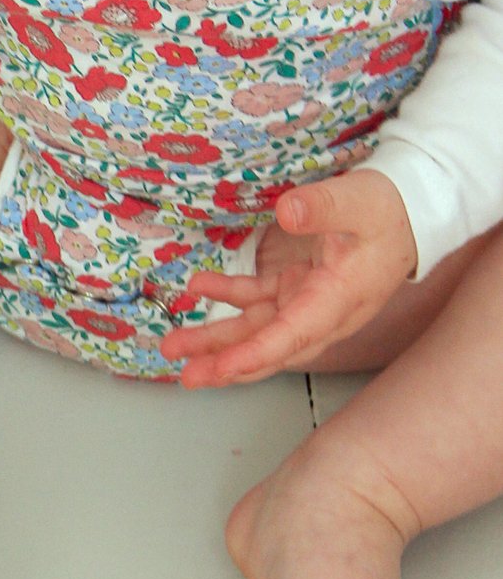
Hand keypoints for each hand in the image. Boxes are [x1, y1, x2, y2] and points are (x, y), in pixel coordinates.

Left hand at [160, 169, 417, 388]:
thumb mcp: (360, 202)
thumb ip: (324, 206)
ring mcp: (305, 302)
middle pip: (268, 348)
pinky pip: (255, 300)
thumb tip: (287, 211)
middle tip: (187, 376)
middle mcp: (319, 311)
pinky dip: (226, 295)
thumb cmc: (387, 210)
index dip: (255, 355)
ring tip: (173, 345)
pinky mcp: (294, 288)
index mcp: (337, 300)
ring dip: (215, 340)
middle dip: (225, 365)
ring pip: (254, 330)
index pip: (292, 336)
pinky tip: (198, 286)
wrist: (406, 211)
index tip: (222, 368)